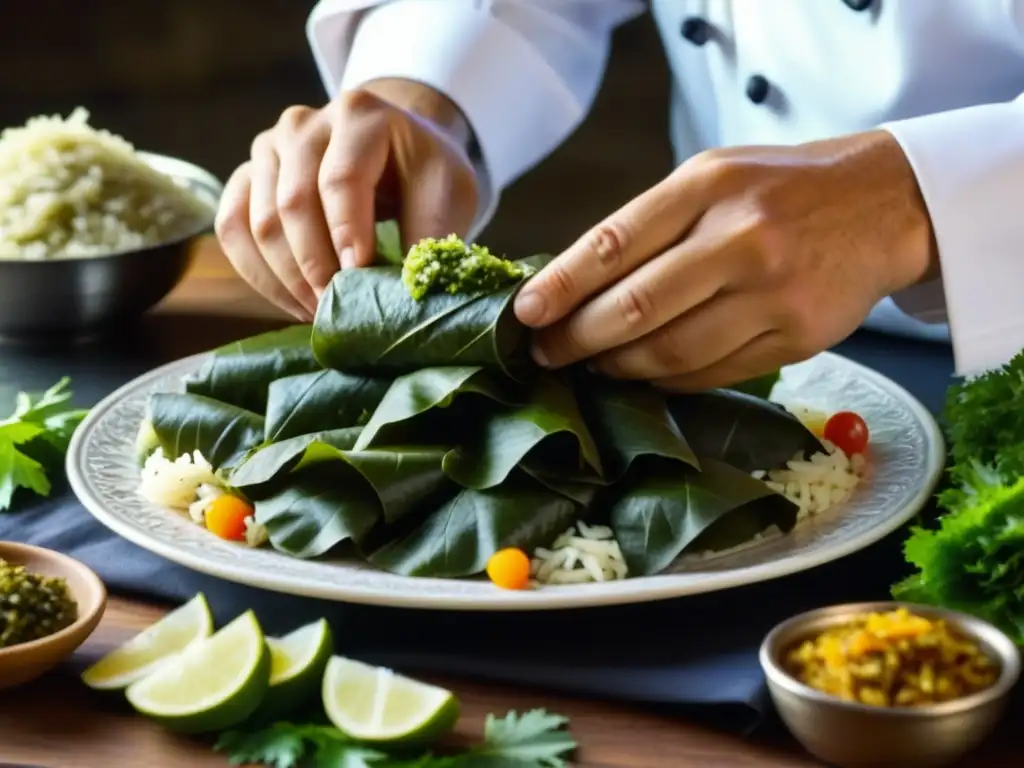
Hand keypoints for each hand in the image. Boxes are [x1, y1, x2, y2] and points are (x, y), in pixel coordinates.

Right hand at [215, 79, 479, 319]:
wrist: (396, 149)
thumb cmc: (423, 172)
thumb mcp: (448, 192)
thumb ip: (431, 233)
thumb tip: (407, 290)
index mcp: (359, 115)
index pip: (341, 179)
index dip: (347, 233)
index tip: (359, 279)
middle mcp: (303, 125)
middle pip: (294, 203)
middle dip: (317, 266)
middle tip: (341, 311)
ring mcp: (268, 148)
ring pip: (260, 222)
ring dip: (289, 279)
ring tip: (323, 313)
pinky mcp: (246, 177)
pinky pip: (233, 229)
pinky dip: (259, 275)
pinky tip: (294, 302)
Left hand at [514, 130, 936, 390]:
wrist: (884, 203)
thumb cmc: (780, 188)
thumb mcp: (714, 176)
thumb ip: (651, 223)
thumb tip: (572, 282)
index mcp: (709, 187)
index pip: (614, 242)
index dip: (560, 285)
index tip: (524, 314)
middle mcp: (741, 239)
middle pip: (636, 308)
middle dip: (577, 339)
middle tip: (546, 353)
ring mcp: (773, 294)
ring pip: (672, 352)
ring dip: (620, 367)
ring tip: (594, 364)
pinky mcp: (798, 338)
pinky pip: (713, 374)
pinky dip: (668, 382)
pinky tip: (645, 374)